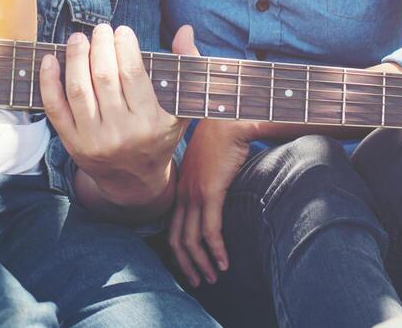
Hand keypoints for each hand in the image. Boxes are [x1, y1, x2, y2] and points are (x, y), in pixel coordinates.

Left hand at [40, 24, 197, 211]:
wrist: (135, 182)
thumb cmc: (159, 136)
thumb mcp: (181, 108)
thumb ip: (186, 67)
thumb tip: (184, 29)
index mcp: (150, 123)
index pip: (132, 74)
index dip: (124, 46)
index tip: (122, 30)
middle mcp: (121, 133)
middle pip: (103, 78)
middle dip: (100, 46)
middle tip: (100, 29)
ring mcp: (94, 140)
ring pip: (78, 89)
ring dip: (75, 57)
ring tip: (78, 39)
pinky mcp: (72, 144)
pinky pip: (55, 108)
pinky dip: (49, 82)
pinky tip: (50, 59)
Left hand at [170, 118, 256, 287]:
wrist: (229, 120)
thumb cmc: (222, 139)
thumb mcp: (208, 165)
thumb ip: (207, 182)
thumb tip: (215, 197)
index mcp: (180, 188)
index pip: (171, 227)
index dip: (178, 251)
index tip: (189, 267)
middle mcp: (182, 193)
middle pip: (176, 239)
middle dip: (186, 264)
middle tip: (197, 281)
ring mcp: (194, 193)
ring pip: (191, 240)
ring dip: (202, 263)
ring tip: (212, 278)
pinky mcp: (210, 192)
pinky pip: (210, 230)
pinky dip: (217, 251)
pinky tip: (224, 263)